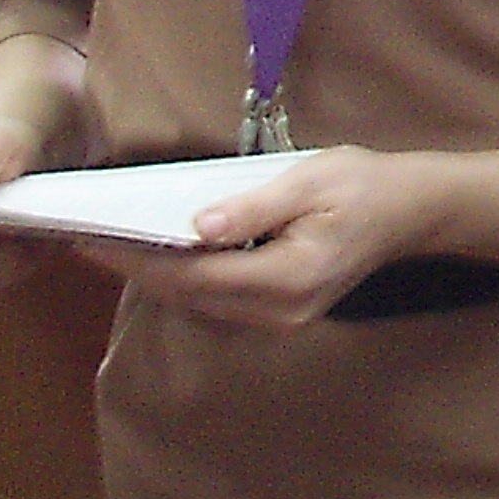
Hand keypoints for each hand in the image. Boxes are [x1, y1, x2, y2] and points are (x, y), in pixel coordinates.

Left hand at [91, 145, 459, 329]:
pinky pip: (218, 300)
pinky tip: (162, 255)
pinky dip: (184, 279)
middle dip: (137, 269)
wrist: (411, 212)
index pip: (196, 274)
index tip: (94, 239)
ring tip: (112, 246)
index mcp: (289, 277)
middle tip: (87, 239)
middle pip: (190, 295)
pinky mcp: (279, 314)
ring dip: (156, 276)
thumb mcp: (311, 179)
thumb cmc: (364, 185)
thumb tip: (197, 226)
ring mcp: (281, 319)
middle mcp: (281, 311)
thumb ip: (253, 207)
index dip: (141, 259)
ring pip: (200, 302)